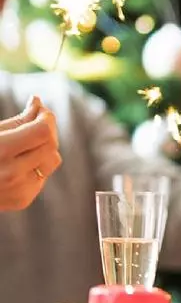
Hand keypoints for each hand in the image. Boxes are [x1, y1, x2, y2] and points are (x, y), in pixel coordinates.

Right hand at [0, 95, 60, 210]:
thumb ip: (17, 121)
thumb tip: (37, 102)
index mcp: (0, 151)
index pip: (42, 132)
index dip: (47, 119)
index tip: (42, 112)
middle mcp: (12, 174)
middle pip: (51, 146)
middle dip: (49, 130)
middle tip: (38, 121)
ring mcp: (19, 190)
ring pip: (53, 161)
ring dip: (45, 148)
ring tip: (27, 141)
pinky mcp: (23, 199)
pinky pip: (43, 175)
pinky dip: (36, 165)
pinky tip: (17, 163)